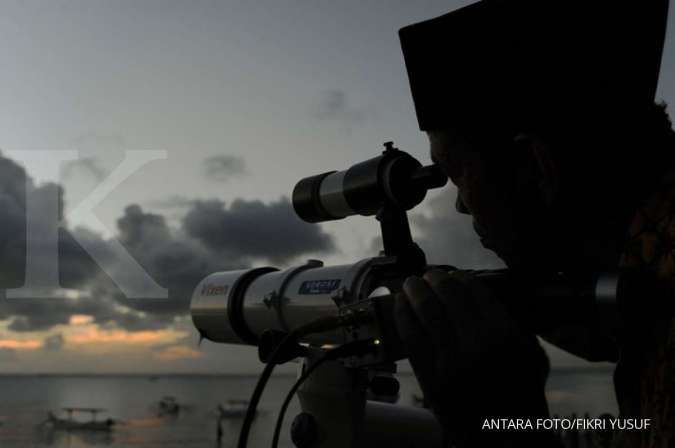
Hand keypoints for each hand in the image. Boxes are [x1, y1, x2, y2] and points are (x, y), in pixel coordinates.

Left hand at [395, 269, 553, 446]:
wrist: (504, 435)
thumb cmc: (521, 392)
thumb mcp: (530, 353)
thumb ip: (509, 323)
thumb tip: (480, 295)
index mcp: (504, 334)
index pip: (475, 293)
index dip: (460, 278)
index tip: (454, 274)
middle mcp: (476, 342)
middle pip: (448, 297)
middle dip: (435, 280)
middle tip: (428, 275)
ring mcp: (450, 360)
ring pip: (426, 313)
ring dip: (415, 292)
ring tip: (411, 284)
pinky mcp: (430, 376)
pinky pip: (411, 338)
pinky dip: (403, 317)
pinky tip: (400, 305)